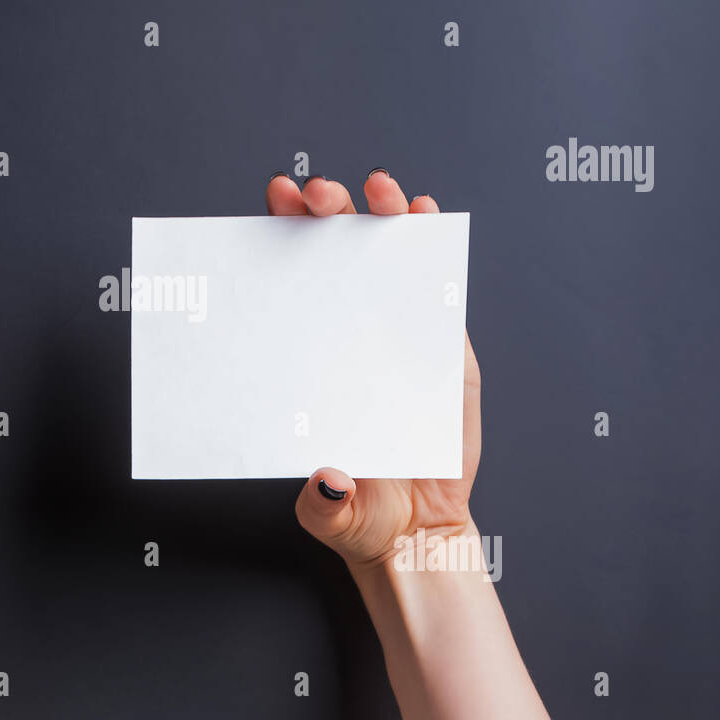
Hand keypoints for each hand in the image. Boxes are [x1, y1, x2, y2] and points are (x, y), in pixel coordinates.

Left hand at [265, 170, 480, 569]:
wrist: (419, 531)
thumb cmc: (361, 510)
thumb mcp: (330, 512)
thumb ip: (323, 502)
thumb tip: (329, 480)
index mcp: (307, 354)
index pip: (287, 281)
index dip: (281, 235)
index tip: (275, 200)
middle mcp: (346, 332)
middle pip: (333, 252)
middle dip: (326, 209)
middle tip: (318, 196)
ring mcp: (396, 332)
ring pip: (386, 255)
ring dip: (384, 209)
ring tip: (378, 188)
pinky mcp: (444, 346)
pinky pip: (437, 287)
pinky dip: (432, 242)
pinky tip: (425, 214)